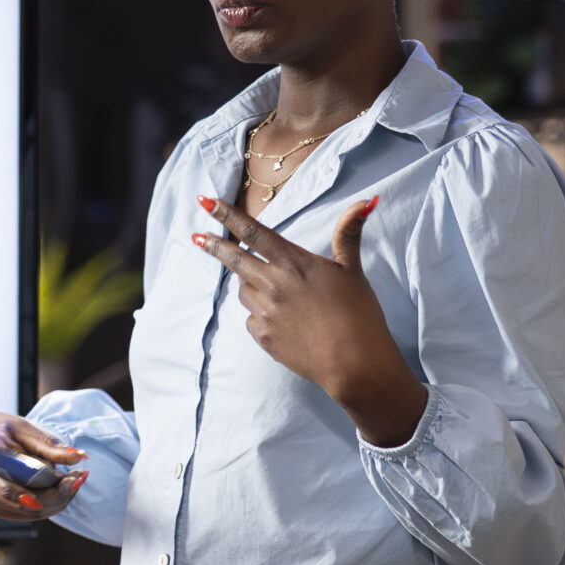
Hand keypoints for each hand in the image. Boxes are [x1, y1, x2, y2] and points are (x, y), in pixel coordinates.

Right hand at [0, 411, 88, 519]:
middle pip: (25, 502)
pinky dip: (49, 504)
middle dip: (58, 493)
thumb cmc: (3, 430)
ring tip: (73, 479)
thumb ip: (50, 445)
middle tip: (79, 476)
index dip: (30, 493)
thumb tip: (79, 457)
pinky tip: (60, 488)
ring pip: (30, 512)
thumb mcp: (26, 429)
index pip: (4, 483)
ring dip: (57, 500)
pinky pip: (28, 514)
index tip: (61, 486)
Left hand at [192, 195, 425, 448]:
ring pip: (243, 291)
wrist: (355, 365)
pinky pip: (251, 319)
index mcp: (293, 264)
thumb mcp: (353, 271)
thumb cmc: (359, 314)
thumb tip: (367, 200)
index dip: (227, 215)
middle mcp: (274, 286)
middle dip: (214, 246)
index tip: (205, 201)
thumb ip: (348, 234)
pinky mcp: (263, 337)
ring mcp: (266, 313)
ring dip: (249, 284)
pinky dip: (260, 314)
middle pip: (235, 260)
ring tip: (275, 292)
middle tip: (197, 237)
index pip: (253, 232)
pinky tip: (282, 320)